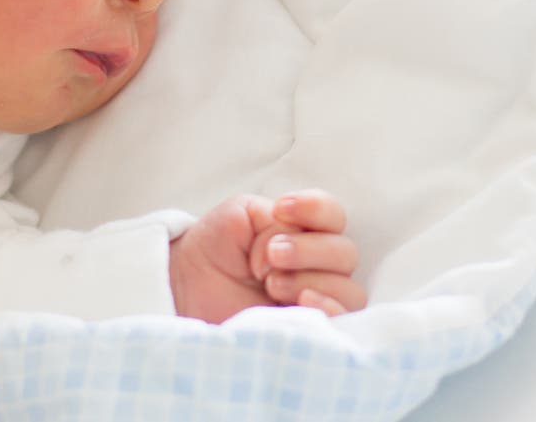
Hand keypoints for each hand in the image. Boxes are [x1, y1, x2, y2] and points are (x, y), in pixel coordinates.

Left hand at [169, 190, 367, 323]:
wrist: (188, 288)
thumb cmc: (217, 249)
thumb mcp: (238, 216)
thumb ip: (270, 218)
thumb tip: (285, 248)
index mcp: (305, 231)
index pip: (333, 215)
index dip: (316, 209)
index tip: (281, 209)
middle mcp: (319, 265)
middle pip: (344, 253)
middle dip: (307, 249)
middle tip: (270, 255)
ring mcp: (318, 297)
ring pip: (346, 287)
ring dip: (310, 279)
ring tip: (271, 284)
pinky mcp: (311, 326)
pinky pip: (343, 319)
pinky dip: (329, 307)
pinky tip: (301, 301)